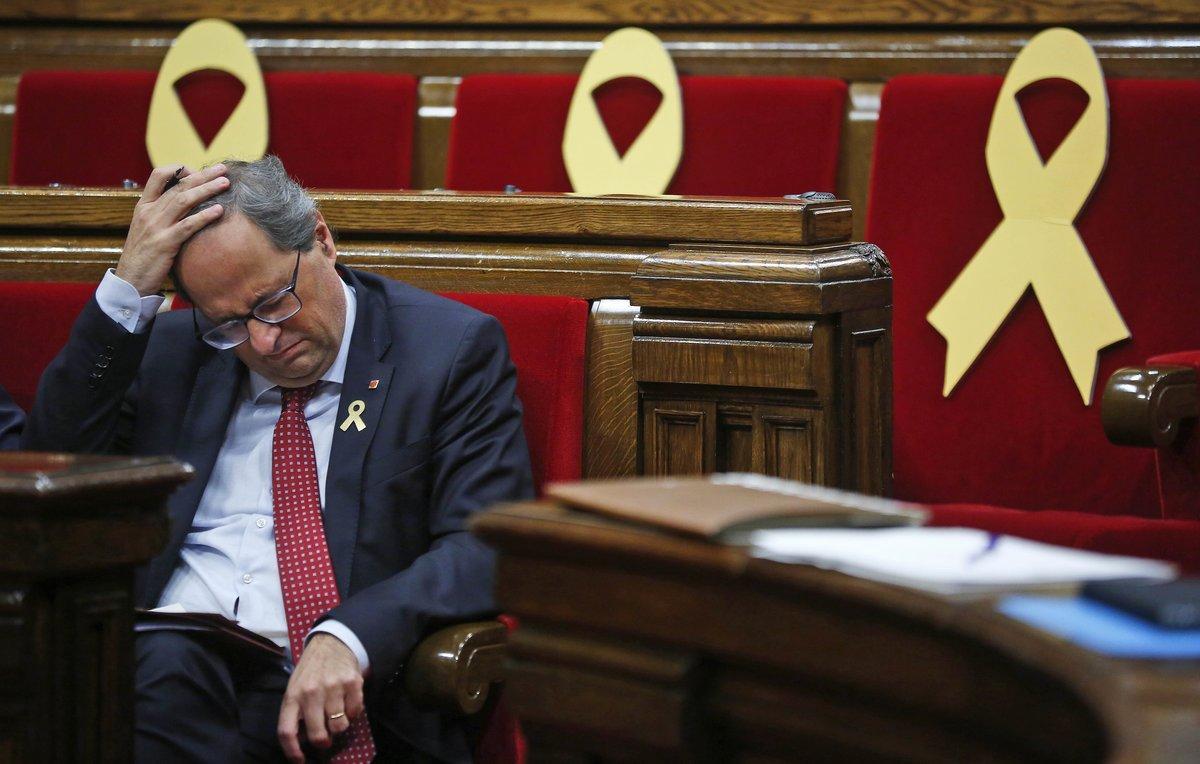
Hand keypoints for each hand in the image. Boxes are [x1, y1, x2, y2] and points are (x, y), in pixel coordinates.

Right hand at [115, 164, 228, 295]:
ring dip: (207, 190)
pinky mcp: (165, 243)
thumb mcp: (148, 229)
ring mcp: (156, 227)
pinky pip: (187, 226)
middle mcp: (148, 212)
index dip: (179, 169)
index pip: (158, 175)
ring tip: (225, 184)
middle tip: (222, 169)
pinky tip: (219, 211)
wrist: (130, 280)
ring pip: (184, 201)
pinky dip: (204, 216)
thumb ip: (162, 214)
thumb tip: (187, 203)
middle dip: (203, 175)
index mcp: (143, 206)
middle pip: (178, 186)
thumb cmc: (144, 255)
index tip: (198, 172)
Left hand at [277, 633, 364, 762]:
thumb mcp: (296, 688)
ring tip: (337, 715)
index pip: (287, 731)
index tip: (300, 761)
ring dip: (339, 726)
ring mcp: (333, 688)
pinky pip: (355, 713)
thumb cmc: (311, 670)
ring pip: (339, 726)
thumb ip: (296, 711)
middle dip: (323, 743)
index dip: (292, 752)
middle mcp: (311, 692)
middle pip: (317, 735)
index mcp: (292, 696)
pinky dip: (353, 713)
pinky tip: (348, 703)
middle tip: (325, 740)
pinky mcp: (353, 683)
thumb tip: (302, 741)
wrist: (332, 642)